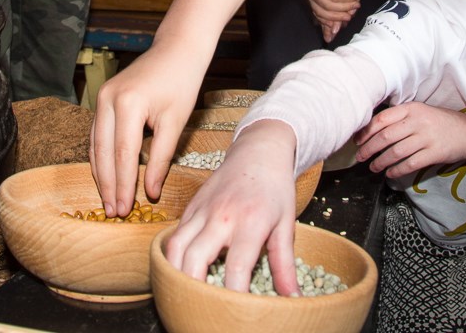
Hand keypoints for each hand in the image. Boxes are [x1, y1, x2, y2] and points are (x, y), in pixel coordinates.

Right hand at [90, 44, 206, 215]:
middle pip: (102, 152)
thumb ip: (161, 159)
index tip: (126, 210)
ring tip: (107, 200)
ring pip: (95, 144)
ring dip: (100, 174)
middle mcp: (108, 100)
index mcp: (128, 104)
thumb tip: (151, 193)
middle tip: (113, 212)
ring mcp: (102, 97)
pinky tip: (105, 175)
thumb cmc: (182, 83)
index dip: (124, 185)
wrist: (176, 49)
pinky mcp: (103, 98)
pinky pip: (96, 133)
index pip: (122, 154)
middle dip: (108, 185)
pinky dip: (100, 156)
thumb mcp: (175, 122)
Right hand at [165, 120, 300, 294]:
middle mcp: (222, 216)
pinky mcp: (191, 206)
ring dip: (175, 273)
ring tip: (183, 293)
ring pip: (176, 246)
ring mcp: (202, 210)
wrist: (259, 151)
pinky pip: (175, 234)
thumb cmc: (275, 188)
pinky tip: (180, 270)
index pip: (236, 269)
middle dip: (193, 287)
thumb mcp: (286, 225)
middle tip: (199, 306)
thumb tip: (291, 297)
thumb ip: (285, 264)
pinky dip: (173, 255)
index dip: (233, 296)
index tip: (235, 314)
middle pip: (195, 258)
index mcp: (250, 222)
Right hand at [301, 0, 359, 42]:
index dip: (347, 1)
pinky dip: (325, 19)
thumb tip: (344, 3)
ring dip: (334, 19)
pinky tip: (334, 23)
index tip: (358, 0)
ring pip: (320, 13)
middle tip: (354, 12)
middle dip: (341, 12)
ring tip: (347, 17)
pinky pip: (316, 12)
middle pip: (326, 9)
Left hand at [354, 102, 465, 178]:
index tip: (357, 140)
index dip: (366, 131)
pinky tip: (390, 174)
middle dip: (369, 148)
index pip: (382, 119)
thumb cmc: (439, 122)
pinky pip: (410, 164)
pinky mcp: (435, 153)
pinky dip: (397, 170)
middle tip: (359, 157)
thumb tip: (372, 129)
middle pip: (386, 136)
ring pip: (396, 152)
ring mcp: (427, 137)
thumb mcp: (420, 112)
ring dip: (381, 162)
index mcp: (411, 109)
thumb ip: (400, 118)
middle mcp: (418, 122)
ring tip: (373, 167)